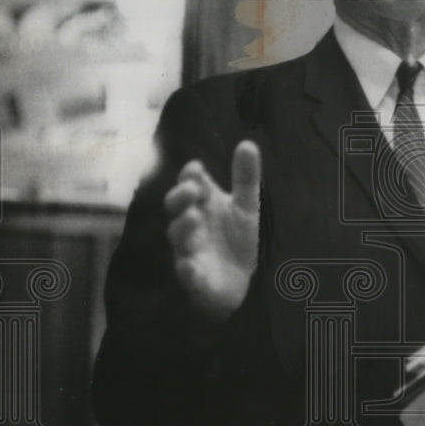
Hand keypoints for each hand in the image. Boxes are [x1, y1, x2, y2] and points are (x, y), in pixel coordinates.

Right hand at [163, 140, 261, 324]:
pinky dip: (186, 270)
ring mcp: (190, 251)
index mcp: (203, 205)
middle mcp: (191, 226)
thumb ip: (246, 177)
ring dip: (182, 228)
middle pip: (177, 208)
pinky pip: (186, 275)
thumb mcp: (247, 206)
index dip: (190, 176)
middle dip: (180, 198)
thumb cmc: (238, 239)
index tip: (196, 168)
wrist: (243, 283)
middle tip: (192, 190)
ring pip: (178, 239)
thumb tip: (247, 142)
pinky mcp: (195, 279)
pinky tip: (189, 266)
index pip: (191, 184)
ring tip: (193, 218)